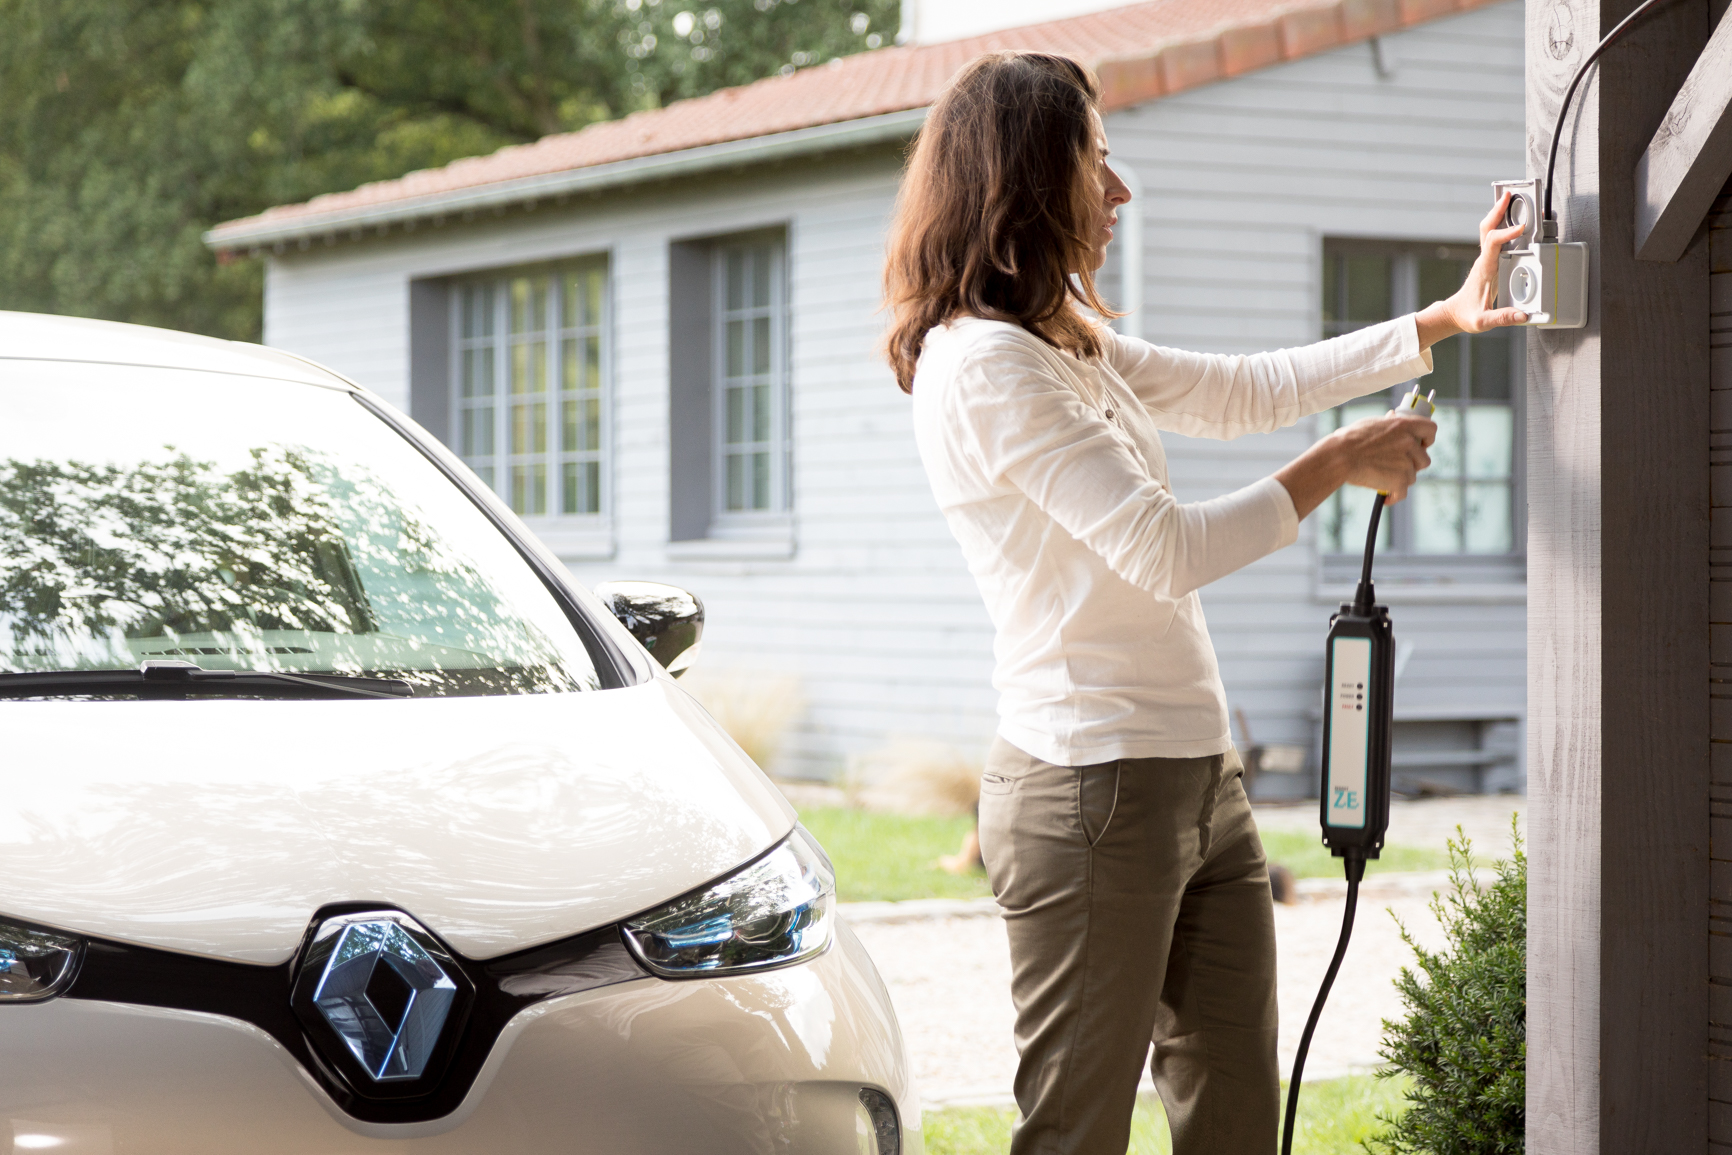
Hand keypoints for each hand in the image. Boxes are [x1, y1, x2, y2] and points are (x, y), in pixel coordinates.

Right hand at [1274, 410, 1435, 518]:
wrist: (1340, 457)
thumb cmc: (1349, 439)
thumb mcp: (1373, 424)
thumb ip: (1389, 423)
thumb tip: (1393, 417)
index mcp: (1404, 425)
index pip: (1431, 429)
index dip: (1428, 439)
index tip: (1422, 444)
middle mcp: (1409, 442)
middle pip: (1424, 459)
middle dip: (1413, 464)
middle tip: (1396, 466)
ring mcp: (1406, 462)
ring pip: (1412, 477)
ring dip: (1400, 479)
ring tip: (1383, 479)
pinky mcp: (1400, 481)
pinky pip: (1402, 493)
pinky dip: (1394, 496)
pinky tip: (1386, 497)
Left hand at [1414, 193, 1530, 348]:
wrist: (1454, 314)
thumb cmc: (1466, 316)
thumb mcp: (1482, 322)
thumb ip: (1501, 318)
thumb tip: (1522, 315)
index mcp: (1484, 269)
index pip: (1493, 243)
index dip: (1506, 233)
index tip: (1521, 227)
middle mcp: (1484, 260)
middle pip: (1488, 228)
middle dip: (1498, 210)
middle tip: (1509, 194)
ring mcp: (1486, 259)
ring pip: (1489, 229)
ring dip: (1499, 213)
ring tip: (1511, 198)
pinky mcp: (1489, 261)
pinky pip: (1495, 237)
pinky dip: (1503, 224)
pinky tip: (1512, 218)